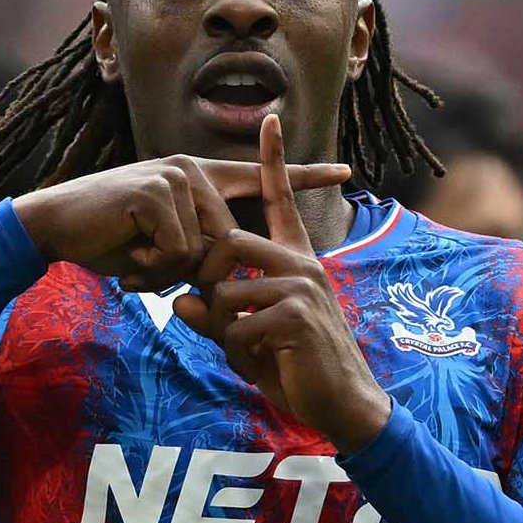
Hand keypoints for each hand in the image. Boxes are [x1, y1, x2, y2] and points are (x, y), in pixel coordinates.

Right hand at [12, 153, 349, 291]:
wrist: (55, 226)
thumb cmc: (108, 239)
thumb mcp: (162, 247)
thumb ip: (197, 250)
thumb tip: (223, 273)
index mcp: (201, 178)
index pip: (261, 177)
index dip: (304, 175)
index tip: (346, 170)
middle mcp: (193, 168)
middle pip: (227, 242)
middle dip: (190, 272)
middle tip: (145, 268)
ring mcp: (176, 174)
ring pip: (203, 251)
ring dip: (167, 270)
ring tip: (134, 257)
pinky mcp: (158, 189)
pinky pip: (178, 250)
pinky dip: (153, 265)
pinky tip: (127, 251)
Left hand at [173, 115, 391, 453]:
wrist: (342, 404)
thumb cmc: (297, 369)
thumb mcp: (248, 338)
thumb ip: (214, 316)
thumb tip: (179, 301)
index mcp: (296, 260)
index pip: (280, 200)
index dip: (273, 160)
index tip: (270, 118)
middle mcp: (302, 264)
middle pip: (227, 245)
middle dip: (207, 282)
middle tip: (215, 317)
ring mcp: (301, 287)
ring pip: (225, 292)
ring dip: (224, 331)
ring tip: (252, 352)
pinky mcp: (295, 315)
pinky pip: (236, 327)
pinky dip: (237, 354)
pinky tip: (263, 365)